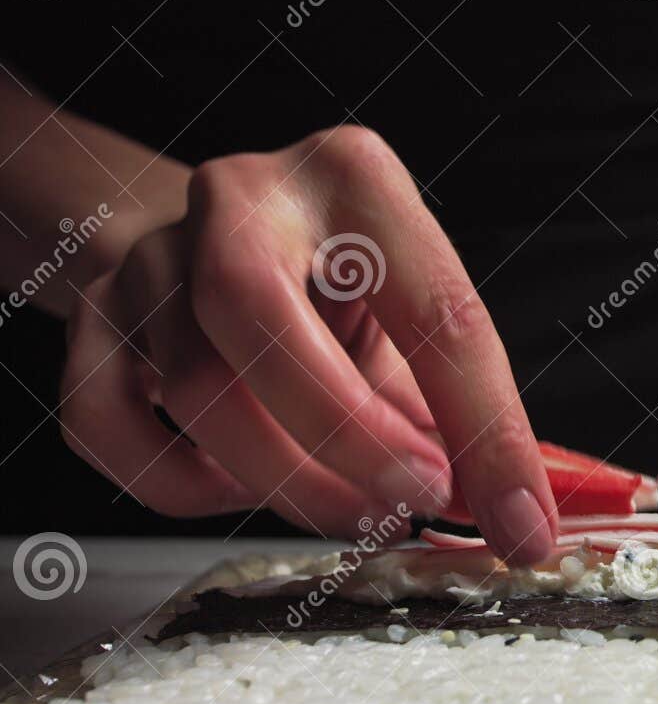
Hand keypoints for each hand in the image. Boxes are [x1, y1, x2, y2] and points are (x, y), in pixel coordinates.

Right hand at [59, 127, 557, 562]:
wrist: (216, 244)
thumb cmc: (340, 294)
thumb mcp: (416, 324)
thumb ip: (462, 415)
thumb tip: (518, 520)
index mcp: (359, 182)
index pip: (437, 310)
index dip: (486, 432)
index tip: (517, 521)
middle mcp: (245, 196)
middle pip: (258, 314)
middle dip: (347, 437)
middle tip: (407, 507)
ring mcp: (152, 252)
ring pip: (191, 387)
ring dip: (284, 479)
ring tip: (348, 509)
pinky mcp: (92, 314)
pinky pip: (107, 423)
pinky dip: (179, 485)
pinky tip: (240, 485)